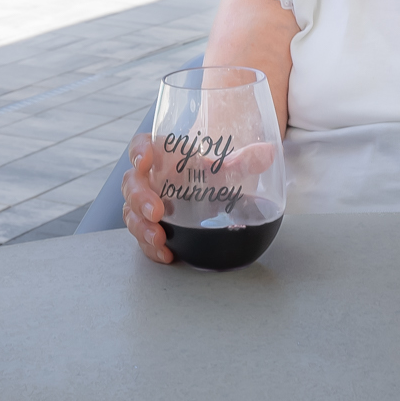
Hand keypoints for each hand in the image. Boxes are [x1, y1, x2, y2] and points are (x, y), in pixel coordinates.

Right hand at [124, 134, 282, 265]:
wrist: (208, 192)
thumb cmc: (209, 174)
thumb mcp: (225, 168)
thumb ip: (243, 160)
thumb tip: (268, 152)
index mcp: (163, 156)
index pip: (142, 146)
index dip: (138, 152)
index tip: (145, 161)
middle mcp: (150, 179)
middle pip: (131, 184)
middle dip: (139, 198)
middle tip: (155, 212)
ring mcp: (146, 204)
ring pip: (131, 213)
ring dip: (141, 227)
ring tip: (159, 239)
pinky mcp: (151, 226)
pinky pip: (142, 237)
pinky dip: (150, 247)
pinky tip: (166, 254)